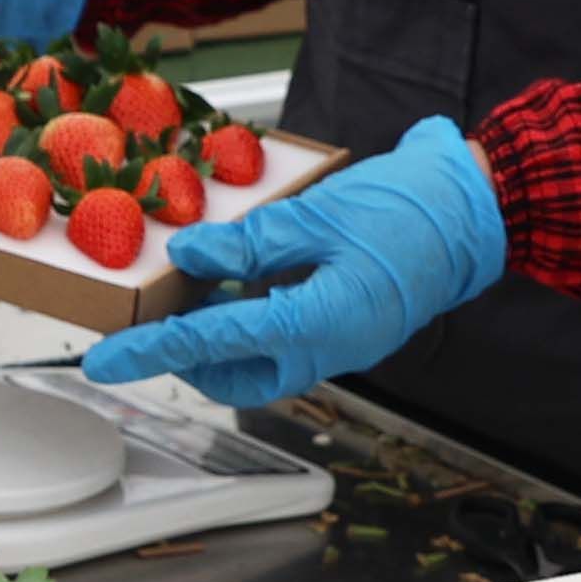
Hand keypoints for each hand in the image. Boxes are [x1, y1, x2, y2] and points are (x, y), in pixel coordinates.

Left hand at [76, 116, 505, 411]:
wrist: (476, 209)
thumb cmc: (409, 208)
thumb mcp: (319, 216)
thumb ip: (251, 242)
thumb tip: (188, 253)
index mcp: (323, 325)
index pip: (217, 343)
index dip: (154, 349)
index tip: (104, 361)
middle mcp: (330, 347)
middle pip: (234, 372)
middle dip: (188, 350)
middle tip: (151, 312)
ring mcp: (340, 341)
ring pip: (257, 360)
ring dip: (219, 332)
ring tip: (190, 286)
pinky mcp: (345, 325)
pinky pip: (283, 336)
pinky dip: (250, 314)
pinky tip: (233, 276)